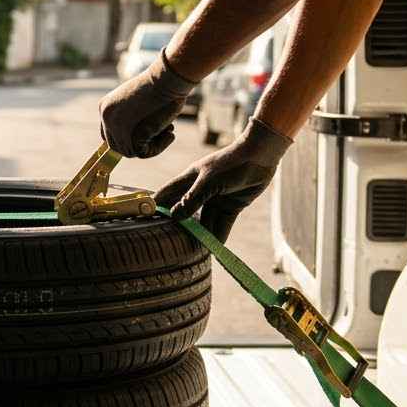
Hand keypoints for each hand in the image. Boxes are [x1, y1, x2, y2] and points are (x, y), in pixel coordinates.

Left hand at [99, 50, 197, 157]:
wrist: (168, 79)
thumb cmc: (162, 86)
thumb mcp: (142, 102)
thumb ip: (135, 118)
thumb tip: (141, 138)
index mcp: (105, 106)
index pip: (109, 133)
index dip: (128, 138)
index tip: (151, 134)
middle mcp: (106, 116)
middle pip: (115, 145)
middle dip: (140, 144)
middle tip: (164, 133)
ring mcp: (114, 124)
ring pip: (129, 151)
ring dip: (152, 145)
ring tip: (169, 130)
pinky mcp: (126, 133)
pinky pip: (141, 153)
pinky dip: (159, 147)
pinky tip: (170, 133)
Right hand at [155, 117, 292, 241]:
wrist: (260, 156)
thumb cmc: (230, 163)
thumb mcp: (208, 181)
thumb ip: (193, 199)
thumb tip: (176, 217)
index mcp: (189, 179)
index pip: (167, 194)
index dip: (157, 206)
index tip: (146, 220)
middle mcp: (199, 190)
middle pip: (185, 211)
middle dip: (179, 225)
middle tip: (170, 243)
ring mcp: (215, 198)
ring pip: (204, 220)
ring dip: (201, 234)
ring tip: (193, 250)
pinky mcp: (231, 205)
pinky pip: (222, 222)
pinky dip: (219, 234)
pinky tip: (215, 247)